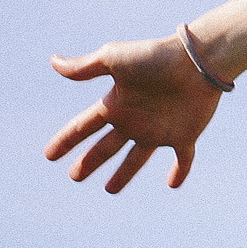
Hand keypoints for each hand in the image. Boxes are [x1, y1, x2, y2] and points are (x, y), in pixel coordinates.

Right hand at [45, 35, 223, 191]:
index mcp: (116, 103)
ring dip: (123, 174)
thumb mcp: (114, 59)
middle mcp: (135, 119)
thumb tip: (53, 62)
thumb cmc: (155, 57)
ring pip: (137, 159)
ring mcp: (159, 129)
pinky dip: (180, 172)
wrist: (197, 61)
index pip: (83, 127)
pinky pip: (183, 159)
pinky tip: (173, 184)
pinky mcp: (185, 135)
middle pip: (106, 147)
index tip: (49, 156)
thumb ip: (84, 66)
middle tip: (74, 176)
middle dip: (89, 161)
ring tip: (109, 190)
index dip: (66, 140)